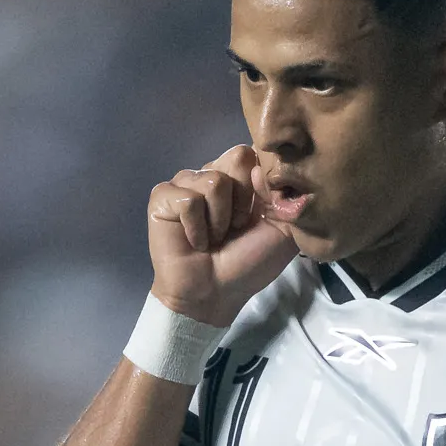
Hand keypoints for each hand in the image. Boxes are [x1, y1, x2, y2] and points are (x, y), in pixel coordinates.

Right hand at [146, 146, 298, 328]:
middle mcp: (214, 173)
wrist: (215, 292)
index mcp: (243, 178)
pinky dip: (197, 228)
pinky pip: (189, 199)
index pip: (257, 152)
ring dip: (221, 219)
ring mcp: (187, 182)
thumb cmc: (250, 264)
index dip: (264, 180)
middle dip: (245, 199)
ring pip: (215, 180)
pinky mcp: (163, 196)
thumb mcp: (283, 231)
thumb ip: (282, 195)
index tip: (264, 211)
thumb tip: (259, 167)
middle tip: (237, 227)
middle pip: (238, 157)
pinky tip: (195, 241)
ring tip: (215, 238)